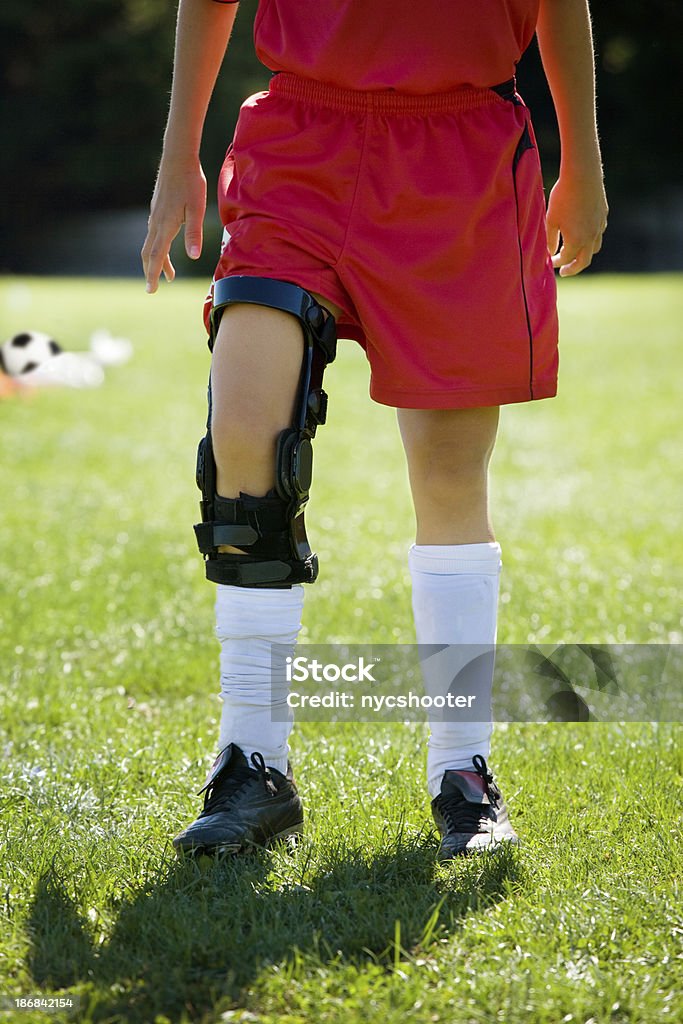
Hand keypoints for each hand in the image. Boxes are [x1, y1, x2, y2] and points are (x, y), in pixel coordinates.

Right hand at [141, 154, 206, 292]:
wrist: (177, 157)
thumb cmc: (191, 182)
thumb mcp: (197, 208)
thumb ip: (194, 232)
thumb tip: (193, 256)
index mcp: (166, 225)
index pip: (156, 256)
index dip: (153, 274)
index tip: (150, 290)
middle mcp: (156, 222)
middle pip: (149, 253)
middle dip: (150, 272)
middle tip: (152, 289)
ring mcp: (154, 215)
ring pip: (151, 244)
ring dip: (157, 261)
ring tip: (169, 275)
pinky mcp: (157, 209)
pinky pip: (154, 234)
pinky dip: (158, 247)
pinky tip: (165, 247)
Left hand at [546, 169, 607, 276]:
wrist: (583, 174)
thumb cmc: (563, 197)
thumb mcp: (551, 219)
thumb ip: (550, 239)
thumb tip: (550, 252)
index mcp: (576, 241)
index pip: (566, 260)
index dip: (557, 263)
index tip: (550, 263)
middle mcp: (591, 237)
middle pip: (584, 261)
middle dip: (573, 268)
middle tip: (564, 271)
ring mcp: (599, 227)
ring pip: (594, 248)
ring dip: (584, 254)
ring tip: (575, 254)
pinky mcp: (604, 215)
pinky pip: (599, 233)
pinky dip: (591, 239)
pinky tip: (584, 234)